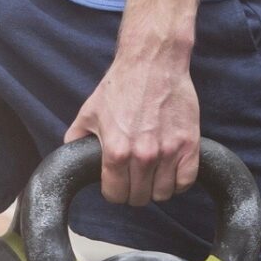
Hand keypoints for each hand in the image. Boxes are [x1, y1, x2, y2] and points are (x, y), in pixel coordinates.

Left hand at [67, 44, 199, 206]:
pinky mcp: (189, 144)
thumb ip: (76, 140)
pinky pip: (186, 181)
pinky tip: (170, 172)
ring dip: (156, 188)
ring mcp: (169, 151)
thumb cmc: (120, 85)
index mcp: (116, 151)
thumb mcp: (88, 113)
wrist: (153, 62)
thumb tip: (71, 158)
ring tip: (152, 176)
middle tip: (134, 179)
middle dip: (134, 191)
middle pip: (140, 197)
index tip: (116, 185)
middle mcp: (143, 155)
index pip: (116, 194)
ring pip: (163, 193)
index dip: (114, 192)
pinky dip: (178, 182)